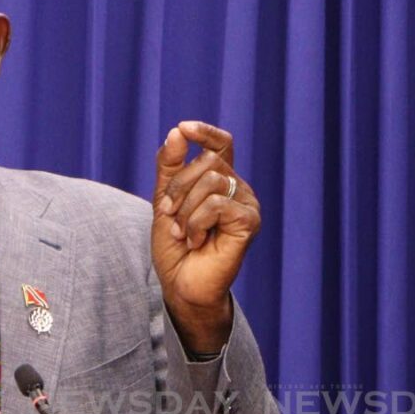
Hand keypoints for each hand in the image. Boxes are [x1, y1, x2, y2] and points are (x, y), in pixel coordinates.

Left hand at [152, 121, 260, 351]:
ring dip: (186, 210)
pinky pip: (218, 204)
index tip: (183, 128)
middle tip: (169, 216)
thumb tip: (176, 132)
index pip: (221, 144)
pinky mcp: (250, 222)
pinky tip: (198, 242)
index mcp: (220, 181)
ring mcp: (247, 205)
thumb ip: (169, 168)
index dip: (205, 132)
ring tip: (184, 234)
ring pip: (213, 181)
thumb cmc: (175, 247)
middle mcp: (238, 189)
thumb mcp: (165, 201)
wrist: (181, 285)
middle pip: (208, 161)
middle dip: (178, 188)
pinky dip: (197, 223)